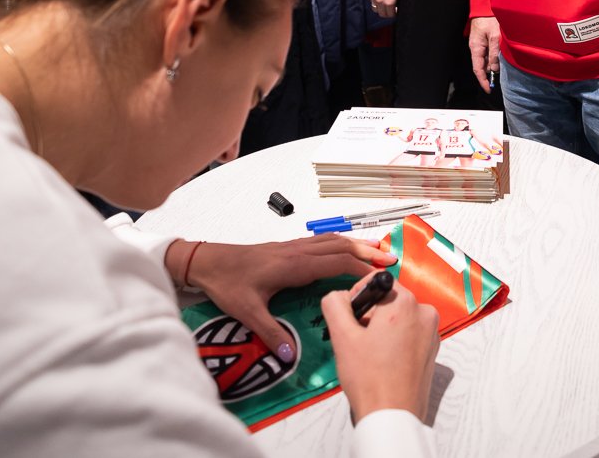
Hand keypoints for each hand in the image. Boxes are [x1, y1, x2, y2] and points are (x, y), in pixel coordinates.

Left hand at [167, 234, 396, 363]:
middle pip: (340, 246)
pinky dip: (340, 243)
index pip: (336, 262)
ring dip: (356, 244)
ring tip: (377, 248)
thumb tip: (290, 357)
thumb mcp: (247, 311)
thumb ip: (271, 333)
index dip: (360, 269)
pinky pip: (321, 241)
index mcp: (293, 265)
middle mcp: (297, 251)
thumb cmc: (227, 283)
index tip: (380, 277)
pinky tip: (345, 249)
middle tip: (391, 258)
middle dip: (367, 252)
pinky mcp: (287, 247)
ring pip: (332, 240)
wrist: (207, 261)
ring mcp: (293, 246)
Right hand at [323, 274, 438, 423]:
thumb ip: (335, 304)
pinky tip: (383, 362)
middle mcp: (424, 312)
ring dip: (381, 329)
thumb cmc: (370, 379)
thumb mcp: (342, 336)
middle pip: (387, 300)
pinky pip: (409, 334)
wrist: (391, 416)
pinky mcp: (432, 350)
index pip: (375, 282)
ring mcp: (431, 333)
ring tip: (370, 355)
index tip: (351, 320)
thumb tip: (337, 296)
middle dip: (369, 315)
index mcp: (405, 302)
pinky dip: (394, 342)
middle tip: (357, 341)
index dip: (357, 298)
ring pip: (398, 318)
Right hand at [369, 0, 400, 18]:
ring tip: (384, 5)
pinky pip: (372, 1)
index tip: (395, 11)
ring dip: (380, 8)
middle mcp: (380, 1)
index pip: (390, 15)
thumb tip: (396, 7)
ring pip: (375, 9)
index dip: (393, 14)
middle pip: (382, 14)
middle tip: (390, 10)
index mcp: (389, 2)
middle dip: (387, 13)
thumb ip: (396, 1)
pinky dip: (376, 1)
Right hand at [469, 16, 500, 91]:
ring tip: (500, 74)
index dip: (483, 81)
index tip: (488, 89)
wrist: (484, 7)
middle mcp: (475, 49)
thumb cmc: (489, 19)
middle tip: (497, 83)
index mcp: (476, 48)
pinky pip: (487, 55)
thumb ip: (494, 52)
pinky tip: (499, 62)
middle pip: (481, 67)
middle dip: (488, 76)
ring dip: (491, 68)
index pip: (477, 69)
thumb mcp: (494, 36)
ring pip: (485, 61)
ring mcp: (479, 46)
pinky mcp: (483, 42)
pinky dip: (492, 61)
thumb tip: (494, 69)